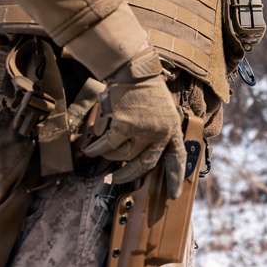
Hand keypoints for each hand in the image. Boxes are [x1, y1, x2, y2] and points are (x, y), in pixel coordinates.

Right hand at [82, 46, 185, 193]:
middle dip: (129, 176)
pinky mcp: (125, 127)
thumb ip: (159, 130)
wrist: (134, 71)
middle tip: (116, 181)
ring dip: (109, 158)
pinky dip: (97, 150)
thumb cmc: (147, 89)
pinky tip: (89, 151)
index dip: (176, 178)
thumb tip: (145, 152)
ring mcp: (143, 131)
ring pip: (123, 156)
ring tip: (98, 157)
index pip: (177, 159)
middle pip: (145, 164)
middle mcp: (160, 133)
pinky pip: (108, 146)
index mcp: (172, 129)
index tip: (174, 195)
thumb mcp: (163, 110)